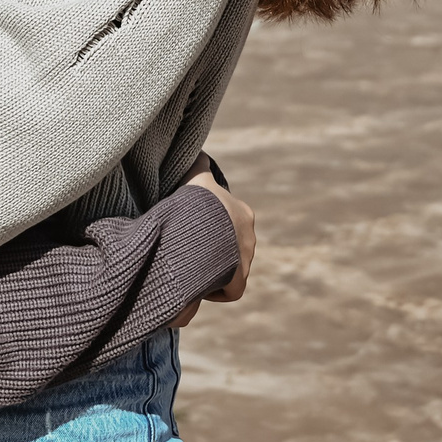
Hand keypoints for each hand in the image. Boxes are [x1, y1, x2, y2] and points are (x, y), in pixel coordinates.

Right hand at [185, 167, 254, 303]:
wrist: (202, 224)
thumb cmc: (198, 201)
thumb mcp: (196, 178)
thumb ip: (198, 165)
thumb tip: (198, 151)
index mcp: (243, 213)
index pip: (230, 225)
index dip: (212, 230)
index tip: (195, 233)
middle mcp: (249, 237)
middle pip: (231, 248)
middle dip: (215, 252)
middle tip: (191, 252)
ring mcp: (246, 259)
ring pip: (231, 269)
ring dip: (215, 270)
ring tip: (192, 267)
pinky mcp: (240, 279)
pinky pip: (231, 289)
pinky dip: (217, 290)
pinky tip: (200, 285)